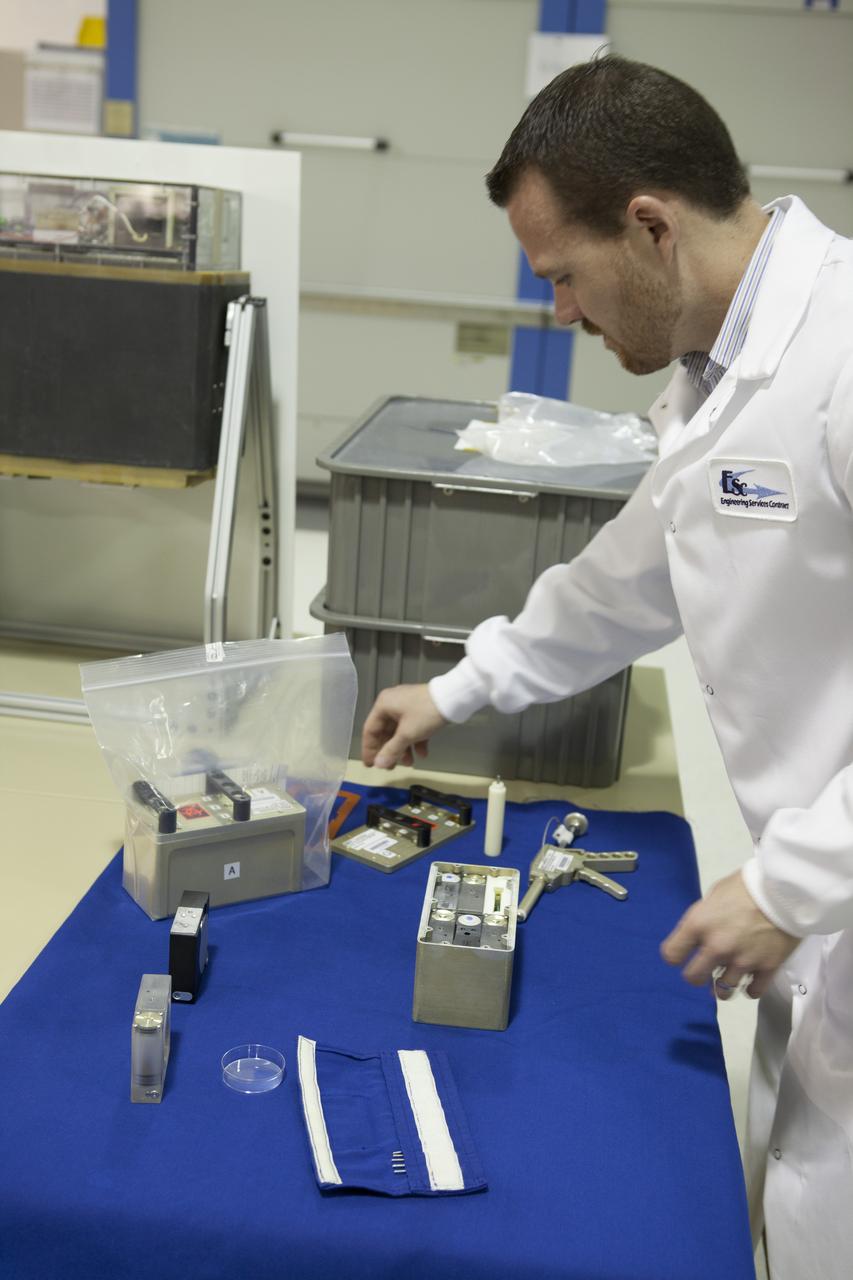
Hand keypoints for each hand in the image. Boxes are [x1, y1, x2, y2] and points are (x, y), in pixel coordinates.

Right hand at [361, 683, 447, 769]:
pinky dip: (415, 741)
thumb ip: (391, 750)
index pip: (370, 730)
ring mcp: (407, 706)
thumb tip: (379, 764)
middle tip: (390, 767)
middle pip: (385, 732)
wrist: (453, 698)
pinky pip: (412, 728)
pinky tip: (422, 754)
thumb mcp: (407, 734)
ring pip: (400, 732)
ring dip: (403, 748)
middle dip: (389, 751)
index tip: (370, 765)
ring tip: (409, 763)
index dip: (369, 749)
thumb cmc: (426, 713)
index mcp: (383, 705)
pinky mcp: (419, 709)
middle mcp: (392, 704)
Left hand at [660, 870, 799, 999]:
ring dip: (723, 985)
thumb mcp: (715, 894)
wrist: (787, 888)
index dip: (675, 955)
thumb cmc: (747, 884)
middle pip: (693, 978)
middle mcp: (716, 947)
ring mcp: (742, 961)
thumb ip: (705, 917)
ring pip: (723, 990)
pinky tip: (751, 980)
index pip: (671, 954)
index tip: (683, 954)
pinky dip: (751, 988)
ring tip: (728, 977)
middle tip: (705, 970)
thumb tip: (702, 933)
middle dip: (696, 975)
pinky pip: (753, 992)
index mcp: (699, 924)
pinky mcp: (767, 968)